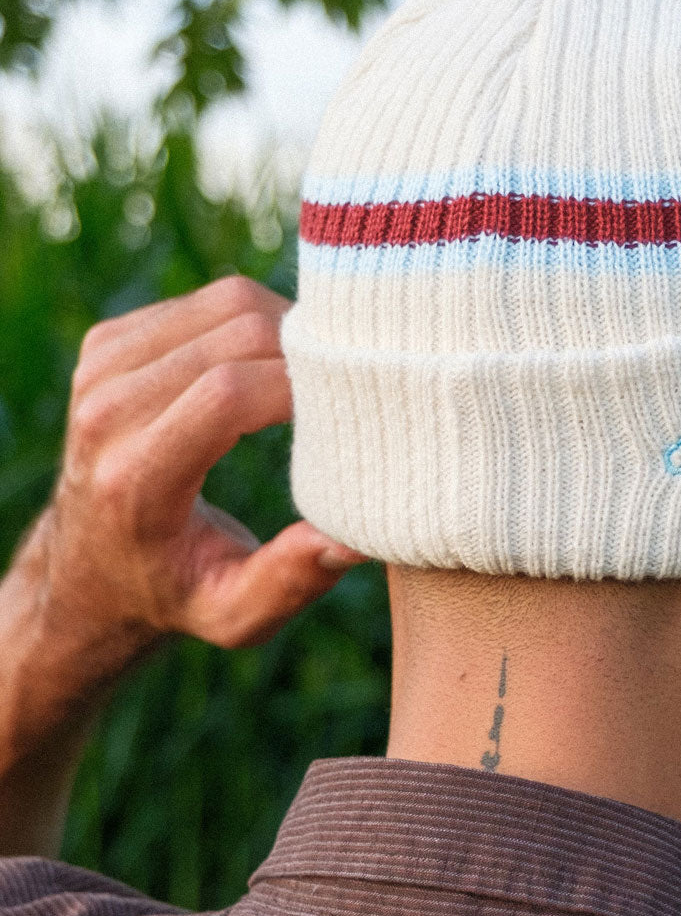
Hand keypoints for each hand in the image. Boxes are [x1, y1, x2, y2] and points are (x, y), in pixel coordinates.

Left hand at [34, 273, 370, 654]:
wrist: (87, 569)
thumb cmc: (176, 592)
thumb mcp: (233, 614)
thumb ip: (290, 580)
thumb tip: (355, 538)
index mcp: (135, 478)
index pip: (229, 393)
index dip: (305, 384)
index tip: (358, 405)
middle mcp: (107, 412)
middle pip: (237, 333)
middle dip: (310, 348)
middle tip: (354, 383)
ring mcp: (101, 368)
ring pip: (228, 303)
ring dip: (289, 327)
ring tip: (320, 373)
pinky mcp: (108, 342)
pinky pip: (207, 302)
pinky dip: (255, 322)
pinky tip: (272, 365)